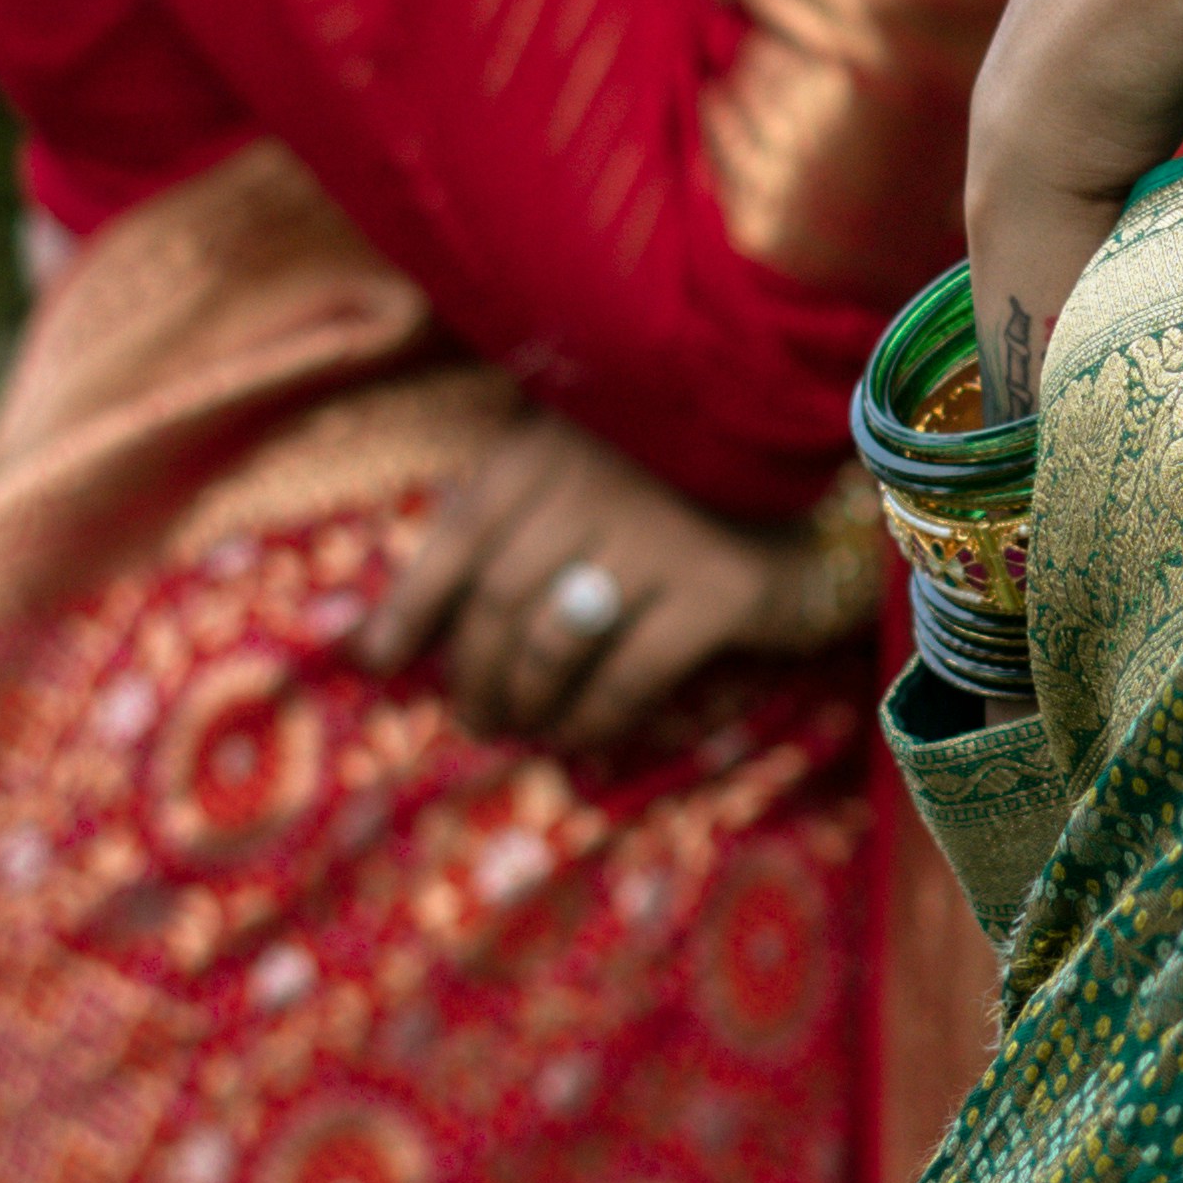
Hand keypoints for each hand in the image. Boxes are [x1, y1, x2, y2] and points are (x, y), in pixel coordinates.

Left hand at [354, 411, 782, 744]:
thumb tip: (384, 627)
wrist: (805, 463)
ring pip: (553, 640)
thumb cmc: (672, 476)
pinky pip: (630, 674)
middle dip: (472, 672)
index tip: (377, 661)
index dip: (409, 605)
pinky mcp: (718, 587)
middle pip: (498, 599)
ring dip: (524, 699)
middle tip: (473, 717)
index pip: (458, 534)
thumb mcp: (577, 469)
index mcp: (550, 448)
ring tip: (521, 725)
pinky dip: (593, 717)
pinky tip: (583, 734)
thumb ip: (503, 523)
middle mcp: (595, 485)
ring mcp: (660, 535)